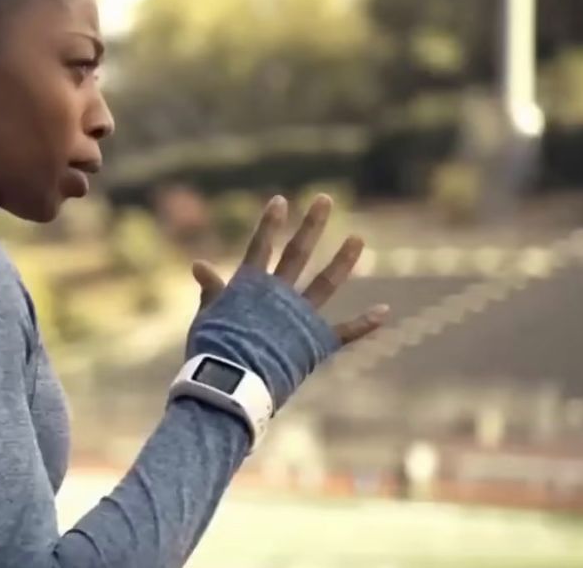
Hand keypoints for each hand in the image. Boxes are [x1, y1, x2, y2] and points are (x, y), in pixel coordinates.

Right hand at [190, 194, 388, 346]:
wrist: (233, 383)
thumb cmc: (213, 350)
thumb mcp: (208, 316)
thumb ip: (211, 291)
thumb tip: (198, 264)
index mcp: (250, 287)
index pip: (260, 246)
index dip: (269, 223)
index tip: (280, 200)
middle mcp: (279, 295)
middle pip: (297, 253)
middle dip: (312, 225)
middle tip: (325, 199)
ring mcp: (299, 317)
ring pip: (325, 283)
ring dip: (343, 260)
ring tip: (358, 238)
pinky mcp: (315, 342)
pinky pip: (344, 332)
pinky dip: (364, 323)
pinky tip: (384, 311)